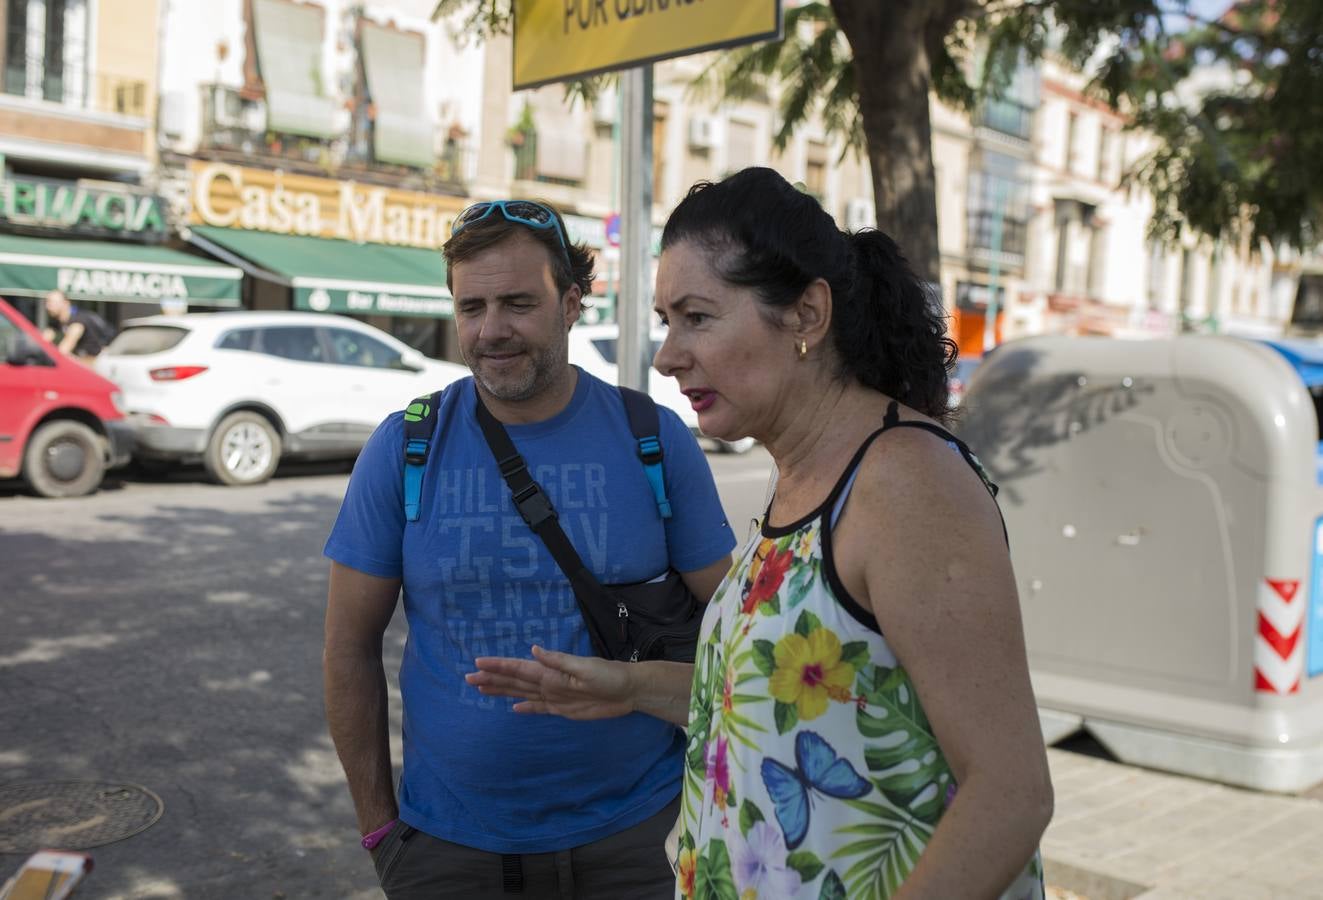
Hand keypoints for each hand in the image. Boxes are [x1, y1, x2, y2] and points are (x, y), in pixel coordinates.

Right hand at [466, 645, 634, 719]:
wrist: (629, 691)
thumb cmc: (610, 675)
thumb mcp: (585, 667)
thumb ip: (558, 661)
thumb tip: (533, 649)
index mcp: (551, 672)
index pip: (519, 668)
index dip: (499, 666)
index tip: (478, 663)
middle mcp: (548, 683)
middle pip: (514, 681)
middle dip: (492, 679)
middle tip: (468, 678)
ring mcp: (554, 696)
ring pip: (521, 693)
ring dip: (502, 691)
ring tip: (482, 689)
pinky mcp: (563, 710)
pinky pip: (539, 708)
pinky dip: (526, 708)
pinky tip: (513, 708)